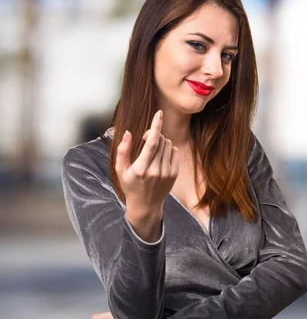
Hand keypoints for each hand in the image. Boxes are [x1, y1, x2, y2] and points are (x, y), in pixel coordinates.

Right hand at [116, 110, 179, 239]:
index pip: (152, 142)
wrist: (146, 205)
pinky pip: (174, 152)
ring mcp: (167, 172)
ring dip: (161, 142)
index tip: (159, 114)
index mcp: (141, 168)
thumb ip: (122, 150)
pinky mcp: (174, 173)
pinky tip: (160, 157)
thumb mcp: (120, 170)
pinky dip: (168, 149)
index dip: (156, 126)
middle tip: (146, 141)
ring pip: (168, 144)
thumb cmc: (130, 185)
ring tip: (152, 152)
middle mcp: (156, 170)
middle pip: (161, 140)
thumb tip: (127, 132)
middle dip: (154, 135)